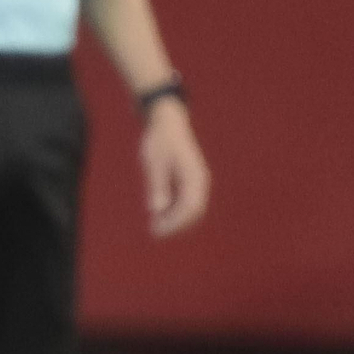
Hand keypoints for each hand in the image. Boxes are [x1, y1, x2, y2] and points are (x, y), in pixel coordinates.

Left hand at [141, 96, 209, 236]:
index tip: (158, 229)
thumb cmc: (159, 140)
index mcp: (194, 176)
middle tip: (154, 232)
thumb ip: (157, 185)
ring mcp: (197, 180)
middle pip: (193, 211)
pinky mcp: (190, 180)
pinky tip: (159, 214)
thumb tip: (157, 209)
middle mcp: (200, 180)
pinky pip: (187, 201)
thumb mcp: (154, 162)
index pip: (190, 207)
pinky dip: (175, 210)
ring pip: (191, 208)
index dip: (175, 222)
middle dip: (175, 224)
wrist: (167, 121)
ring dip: (176, 219)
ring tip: (155, 226)